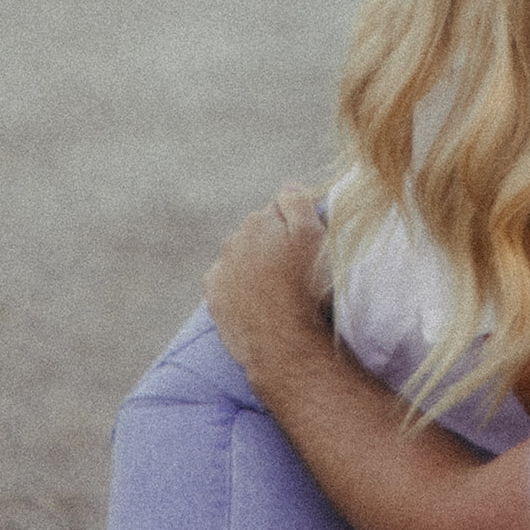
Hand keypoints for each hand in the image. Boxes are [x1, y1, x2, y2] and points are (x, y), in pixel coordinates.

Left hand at [204, 185, 333, 396]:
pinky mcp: (215, 296)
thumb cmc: (305, 288)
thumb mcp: (314, 237)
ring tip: (280, 286)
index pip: (282, 208)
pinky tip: (258, 297)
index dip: (299, 223)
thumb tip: (287, 187)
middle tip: (298, 266)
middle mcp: (234, 240)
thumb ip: (298, 204)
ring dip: (257, 263)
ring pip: (242, 256)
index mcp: (259, 221)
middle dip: (275, 241)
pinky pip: (227, 281)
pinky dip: (240, 284)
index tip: (310, 243)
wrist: (282, 342)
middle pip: (260, 231)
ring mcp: (222, 270)